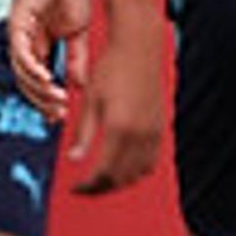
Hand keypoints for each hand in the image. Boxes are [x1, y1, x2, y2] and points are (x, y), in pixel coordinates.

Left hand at [5, 0, 93, 122]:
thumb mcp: (78, 30)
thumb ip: (77, 58)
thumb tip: (78, 84)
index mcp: (39, 43)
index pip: (38, 79)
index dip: (47, 99)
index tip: (59, 116)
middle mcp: (25, 41)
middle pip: (27, 81)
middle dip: (42, 101)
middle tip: (58, 115)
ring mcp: (20, 33)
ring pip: (23, 71)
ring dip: (39, 89)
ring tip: (57, 100)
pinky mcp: (18, 21)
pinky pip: (22, 52)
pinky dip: (32, 68)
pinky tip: (47, 78)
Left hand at [68, 0, 164, 194]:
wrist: (139, 47)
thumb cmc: (111, 69)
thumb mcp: (89, 101)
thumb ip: (82, 133)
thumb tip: (74, 159)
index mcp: (119, 129)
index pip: (103, 173)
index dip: (87, 186)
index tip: (74, 188)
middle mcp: (140, 135)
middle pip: (121, 178)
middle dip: (101, 188)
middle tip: (84, 188)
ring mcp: (154, 132)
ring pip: (138, 173)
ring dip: (120, 182)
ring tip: (100, 181)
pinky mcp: (161, 127)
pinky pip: (150, 161)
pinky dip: (135, 170)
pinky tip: (122, 167)